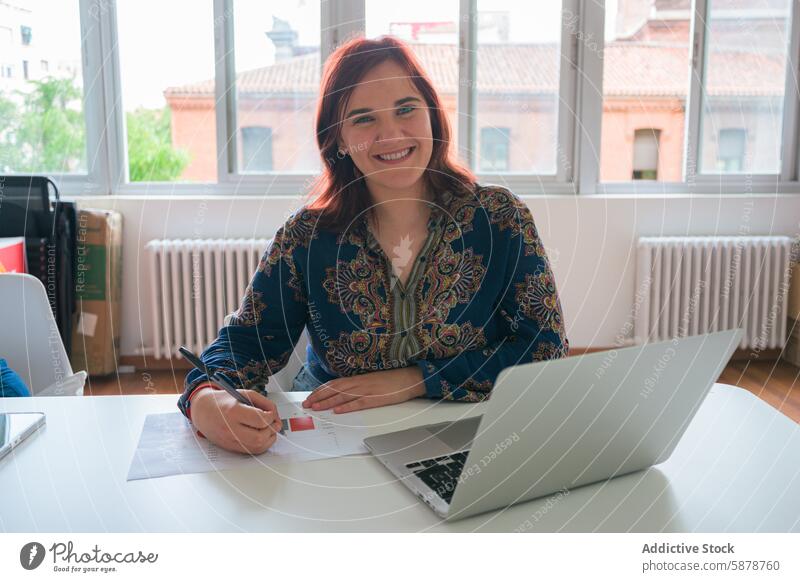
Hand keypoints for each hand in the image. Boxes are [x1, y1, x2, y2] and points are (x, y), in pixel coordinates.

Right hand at [190, 387, 281, 454]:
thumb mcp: (244, 393)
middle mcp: (230, 428)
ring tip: (269, 429)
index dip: (272, 417)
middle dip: (272, 430)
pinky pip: (251, 451)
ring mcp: (229, 440)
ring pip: (257, 447)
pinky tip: (262, 436)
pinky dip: (261, 445)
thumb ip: (263, 402)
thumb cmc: (223, 401)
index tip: (272, 414)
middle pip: (260, 437)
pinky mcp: (230, 447)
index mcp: (233, 411)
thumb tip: (275, 416)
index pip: (260, 419)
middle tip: (273, 423)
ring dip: (269, 439)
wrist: (202, 410)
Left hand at [302, 366, 425, 412]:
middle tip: (306, 404)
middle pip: (335, 389)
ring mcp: (367, 390)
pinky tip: (337, 411)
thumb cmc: (392, 380)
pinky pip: (358, 403)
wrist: (410, 378)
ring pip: (343, 396)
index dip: (321, 390)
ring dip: (327, 402)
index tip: (310, 396)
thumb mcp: (372, 380)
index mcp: (359, 378)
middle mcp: (360, 382)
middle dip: (319, 397)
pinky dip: (347, 407)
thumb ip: (358, 385)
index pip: (334, 383)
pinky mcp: (376, 398)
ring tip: (315, 408)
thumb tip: (344, 393)